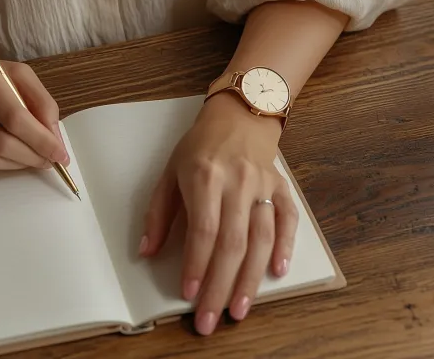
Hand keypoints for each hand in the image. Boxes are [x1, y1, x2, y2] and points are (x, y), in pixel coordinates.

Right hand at [0, 39, 68, 170]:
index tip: (60, 153)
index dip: (41, 140)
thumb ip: (40, 101)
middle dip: (32, 156)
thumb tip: (54, 137)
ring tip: (33, 160)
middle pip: (1, 141)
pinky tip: (10, 157)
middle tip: (49, 161)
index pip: (15, 117)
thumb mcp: (15, 73)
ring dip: (17, 164)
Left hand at [139, 92, 297, 335]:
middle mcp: (237, 183)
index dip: (196, 265)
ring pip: (260, 239)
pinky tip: (277, 272)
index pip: (203, 231)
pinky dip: (284, 247)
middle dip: (220, 286)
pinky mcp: (281, 188)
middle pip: (232, 244)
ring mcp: (263, 186)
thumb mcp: (170, 172)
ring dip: (250, 279)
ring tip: (239, 309)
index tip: (188, 293)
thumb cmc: (200, 146)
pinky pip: (287, 220)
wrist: (240, 115)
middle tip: (209, 318)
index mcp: (205, 178)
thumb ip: (158, 214)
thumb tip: (146, 252)